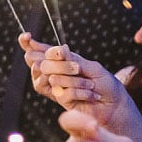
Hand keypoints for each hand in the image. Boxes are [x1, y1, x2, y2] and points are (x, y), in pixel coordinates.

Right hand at [20, 34, 141, 141]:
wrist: (114, 104)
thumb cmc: (104, 83)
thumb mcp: (91, 66)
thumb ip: (73, 59)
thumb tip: (58, 50)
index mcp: (60, 60)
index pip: (38, 50)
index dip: (28, 43)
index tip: (26, 36)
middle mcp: (53, 72)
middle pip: (40, 64)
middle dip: (60, 65)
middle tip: (78, 68)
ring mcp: (55, 87)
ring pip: (51, 78)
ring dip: (74, 80)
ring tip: (89, 85)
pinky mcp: (60, 100)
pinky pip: (62, 92)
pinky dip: (80, 92)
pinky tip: (91, 95)